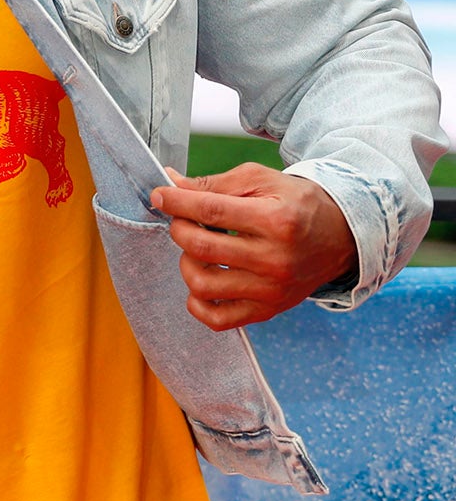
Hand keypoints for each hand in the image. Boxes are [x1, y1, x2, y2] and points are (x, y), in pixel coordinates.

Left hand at [149, 164, 356, 330]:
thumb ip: (214, 183)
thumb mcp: (262, 181)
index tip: (160, 196)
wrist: (340, 237)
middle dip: (180, 229)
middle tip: (183, 220)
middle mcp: (275, 260)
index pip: (211, 211)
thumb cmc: (296, 204)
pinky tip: (202, 278)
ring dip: (186, 263)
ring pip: (202, 285)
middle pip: (201, 248)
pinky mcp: (268, 310)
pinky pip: (217, 319)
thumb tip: (171, 183)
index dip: (177, 202)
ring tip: (198, 249)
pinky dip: (197, 303)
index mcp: (277, 221)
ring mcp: (271, 290)